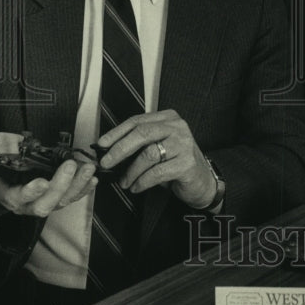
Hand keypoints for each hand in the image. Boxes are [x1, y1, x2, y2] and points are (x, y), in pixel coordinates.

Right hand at [0, 132, 97, 216]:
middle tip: (70, 167)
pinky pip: (74, 196)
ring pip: (63, 200)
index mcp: (8, 193)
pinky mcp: (59, 195)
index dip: (31, 192)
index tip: (41, 182)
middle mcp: (27, 202)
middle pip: (45, 204)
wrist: (14, 158)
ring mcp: (45, 199)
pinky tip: (92, 178)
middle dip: (60, 187)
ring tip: (87, 169)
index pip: (18, 198)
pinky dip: (85, 188)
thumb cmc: (2, 155)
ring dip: (77, 186)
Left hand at [95, 110, 216, 208]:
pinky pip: (157, 172)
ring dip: (131, 171)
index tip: (101, 144)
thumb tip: (108, 150)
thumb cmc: (176, 163)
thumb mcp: (158, 147)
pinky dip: (142, 181)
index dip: (116, 132)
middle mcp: (178, 127)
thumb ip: (139, 144)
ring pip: (148, 153)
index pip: (137, 121)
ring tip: (124, 181)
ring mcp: (184, 144)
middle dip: (120, 148)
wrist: (203, 181)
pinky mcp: (187, 163)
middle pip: (142, 133)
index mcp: (168, 118)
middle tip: (106, 162)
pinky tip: (137, 186)